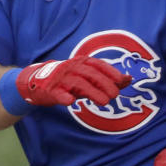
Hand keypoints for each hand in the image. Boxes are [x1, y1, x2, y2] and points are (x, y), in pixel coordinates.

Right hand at [16, 56, 130, 106]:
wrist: (36, 82)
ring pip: (78, 83)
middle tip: (115, 96)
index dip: (110, 72)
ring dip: (92, 92)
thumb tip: (129, 79)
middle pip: (90, 74)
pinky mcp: (49, 90)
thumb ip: (107, 78)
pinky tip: (71, 102)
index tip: (121, 81)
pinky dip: (64, 97)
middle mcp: (72, 68)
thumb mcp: (87, 78)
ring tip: (104, 102)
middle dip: (104, 84)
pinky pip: (58, 93)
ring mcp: (60, 78)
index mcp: (81, 63)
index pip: (98, 65)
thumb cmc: (68, 80)